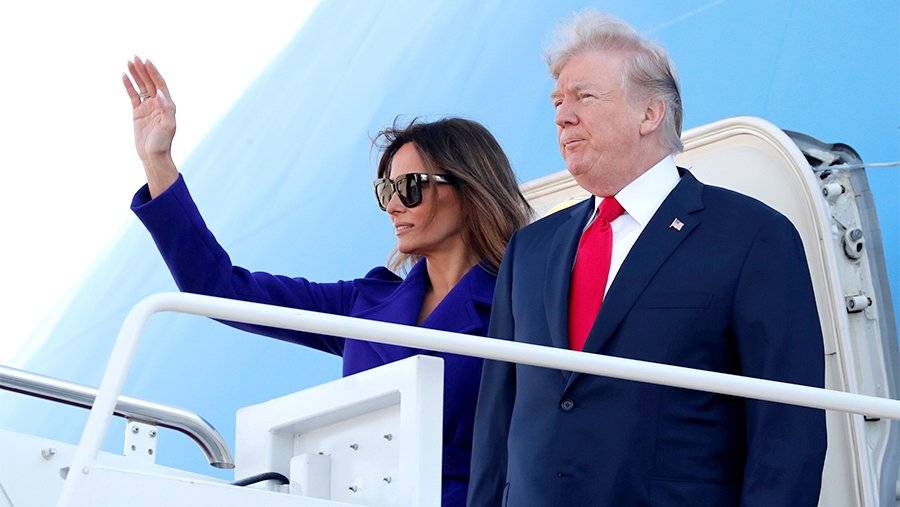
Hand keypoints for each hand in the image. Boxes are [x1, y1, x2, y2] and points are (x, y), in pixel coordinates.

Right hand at [122, 56, 177, 196]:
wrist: (153, 155)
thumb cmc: (163, 143)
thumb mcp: (168, 126)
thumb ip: (166, 108)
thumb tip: (160, 93)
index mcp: (167, 105)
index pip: (160, 84)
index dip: (153, 72)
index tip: (146, 61)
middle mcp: (158, 104)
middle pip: (150, 82)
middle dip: (143, 70)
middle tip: (134, 57)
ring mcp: (147, 107)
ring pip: (141, 87)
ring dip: (135, 75)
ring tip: (128, 62)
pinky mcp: (138, 113)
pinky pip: (133, 96)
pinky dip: (128, 86)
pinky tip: (123, 76)